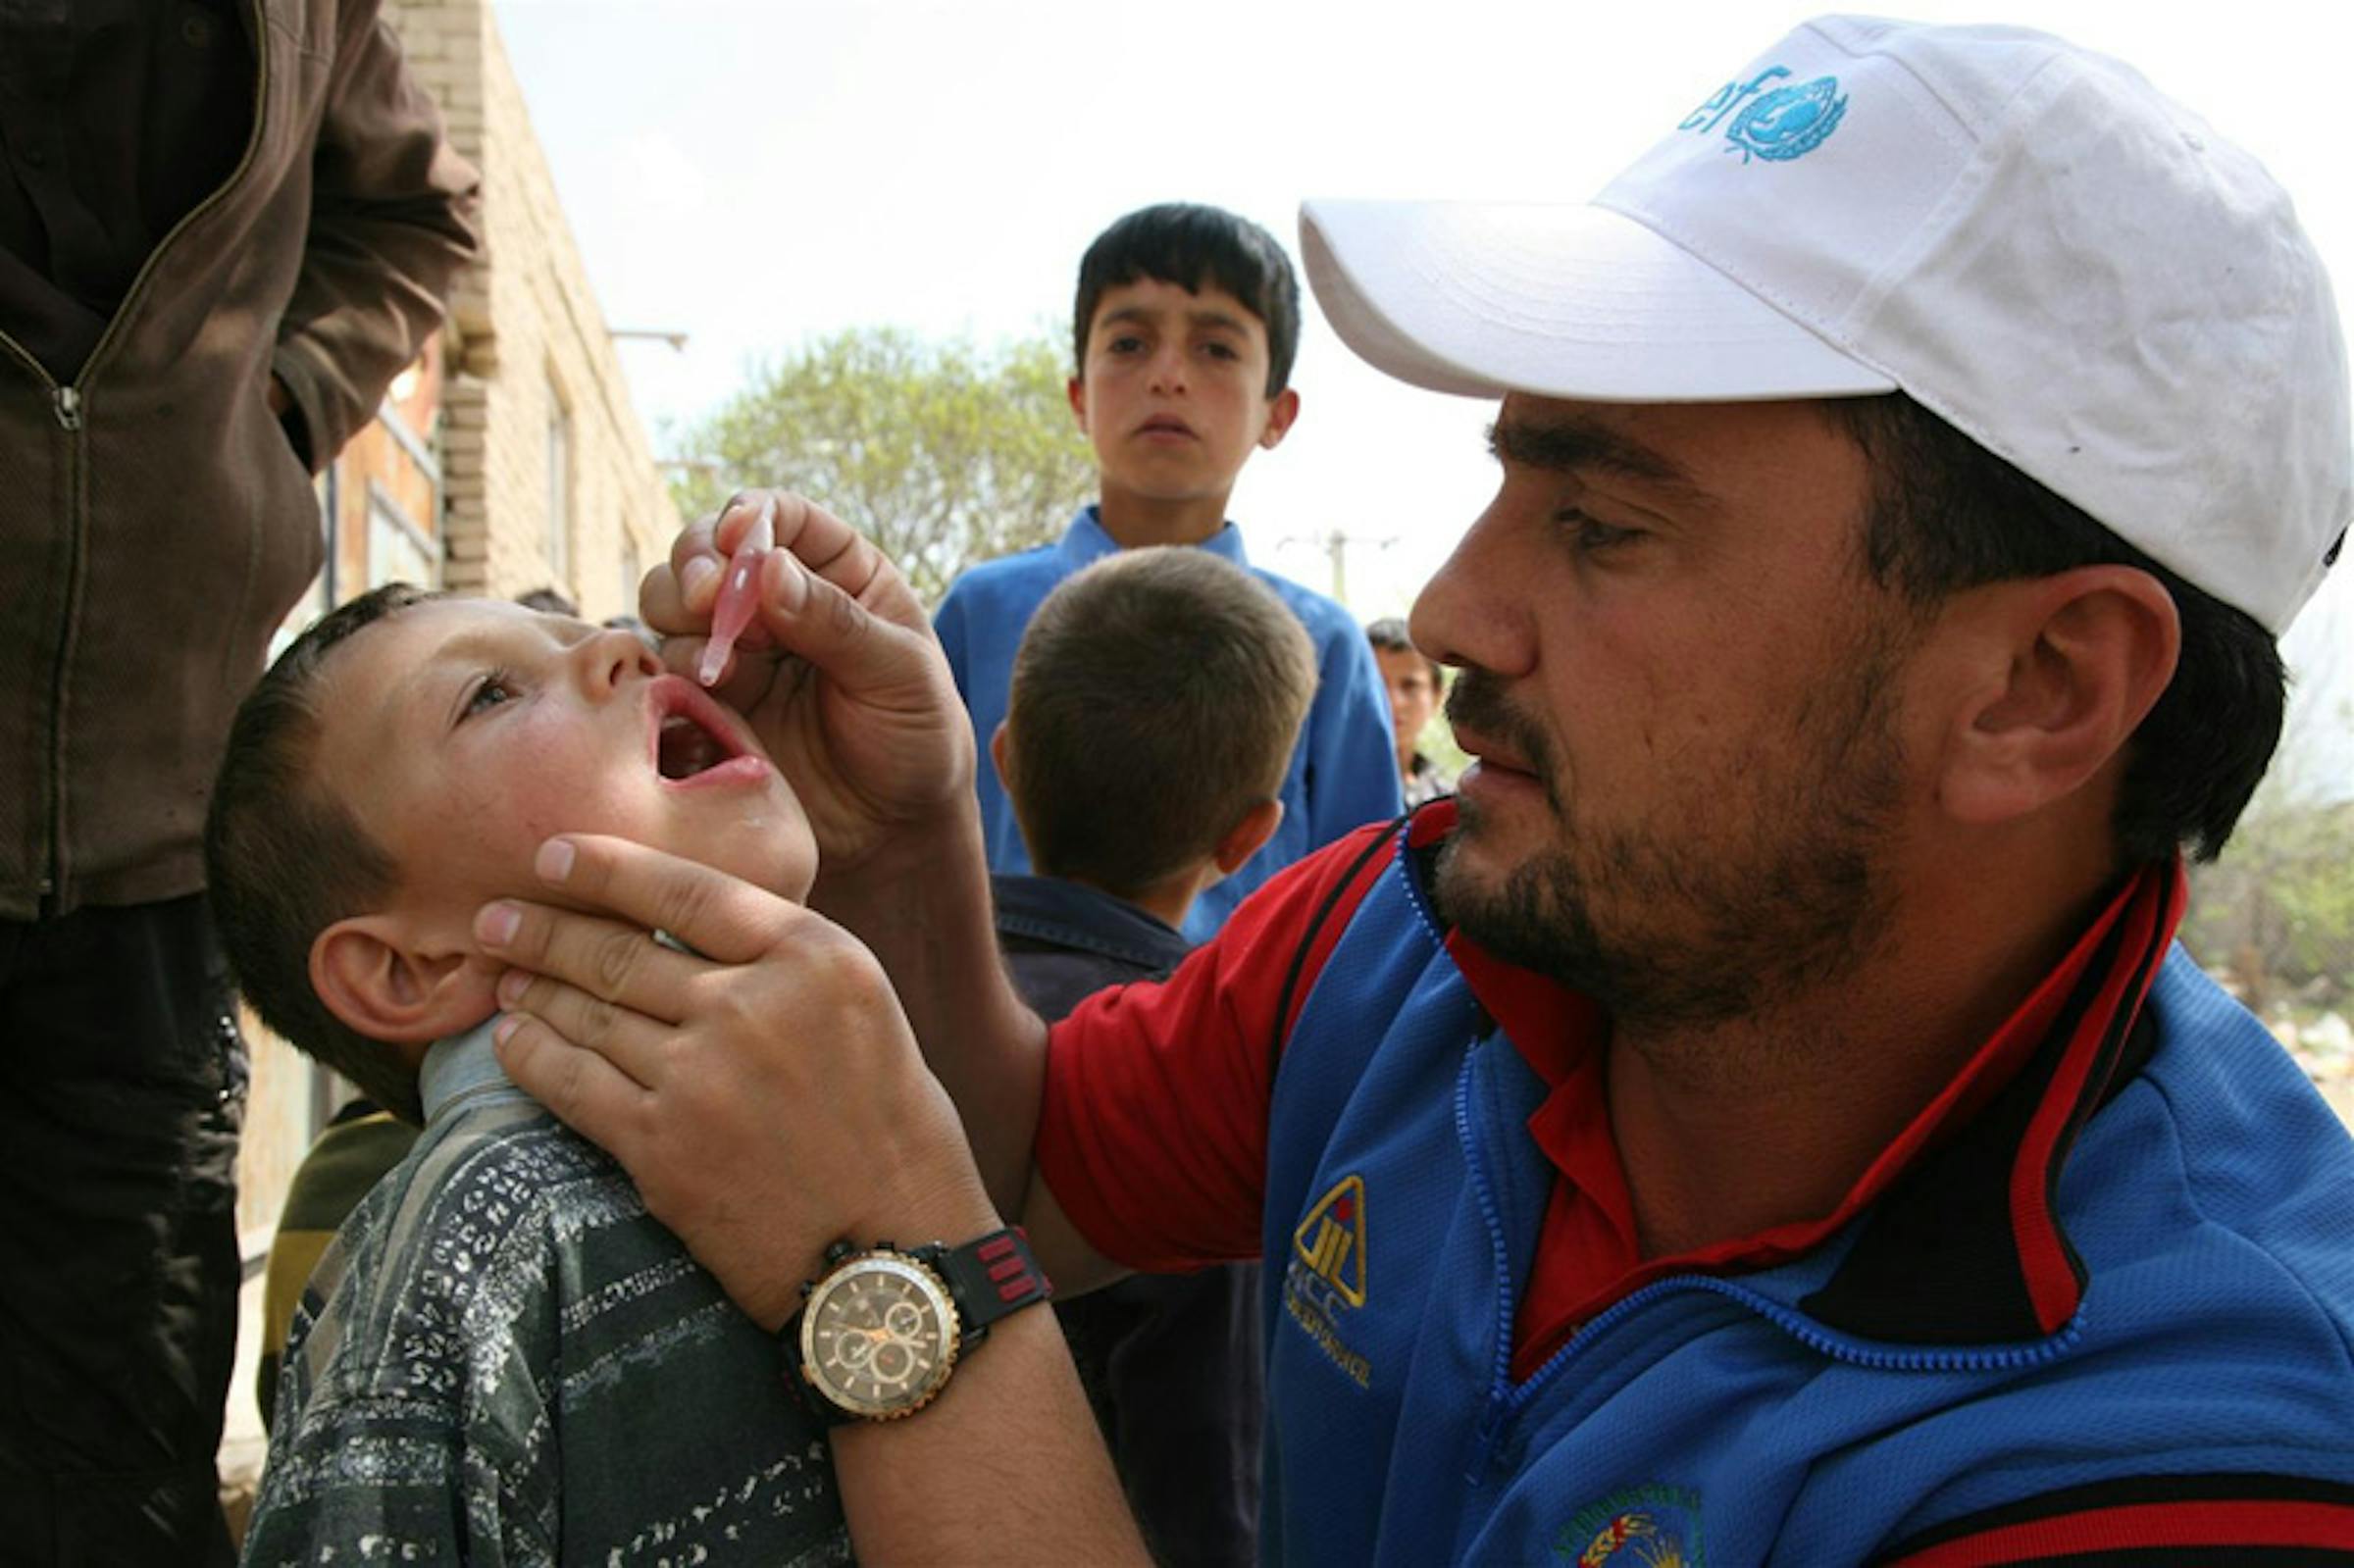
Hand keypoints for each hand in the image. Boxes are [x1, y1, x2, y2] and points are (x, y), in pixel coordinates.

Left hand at [478, 833, 999, 1328]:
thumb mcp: (865, 1013)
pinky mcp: (662, 1147)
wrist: (896, 1254)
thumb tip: (686, 933)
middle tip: (497, 919)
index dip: (608, 867)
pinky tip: (512, 1040)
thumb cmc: (893, 1134)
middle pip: (621, 948)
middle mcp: (755, 1004)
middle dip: (544, 929)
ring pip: (588, 1012)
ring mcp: (702, 1075)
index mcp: (817, 958)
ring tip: (501, 975)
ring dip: (533, 989)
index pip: (688, 889)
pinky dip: (532, 1055)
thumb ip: (786, 968)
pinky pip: (572, 1084)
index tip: (555, 855)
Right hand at [639, 491, 972, 875]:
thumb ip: (837, 623)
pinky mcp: (707, 698)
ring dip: (679, 615)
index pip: (783, 517)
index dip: (751, 515)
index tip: (736, 534)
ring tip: (719, 665)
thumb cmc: (916, 741)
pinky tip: (706, 695)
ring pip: (670, 599)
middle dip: (697, 563)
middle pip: (707, 548)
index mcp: (839, 572)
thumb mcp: (900, 676)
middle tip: (708, 599)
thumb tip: (771, 567)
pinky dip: (670, 671)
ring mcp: (736, 647)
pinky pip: (663, 666)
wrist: (891, 832)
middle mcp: (778, 599)